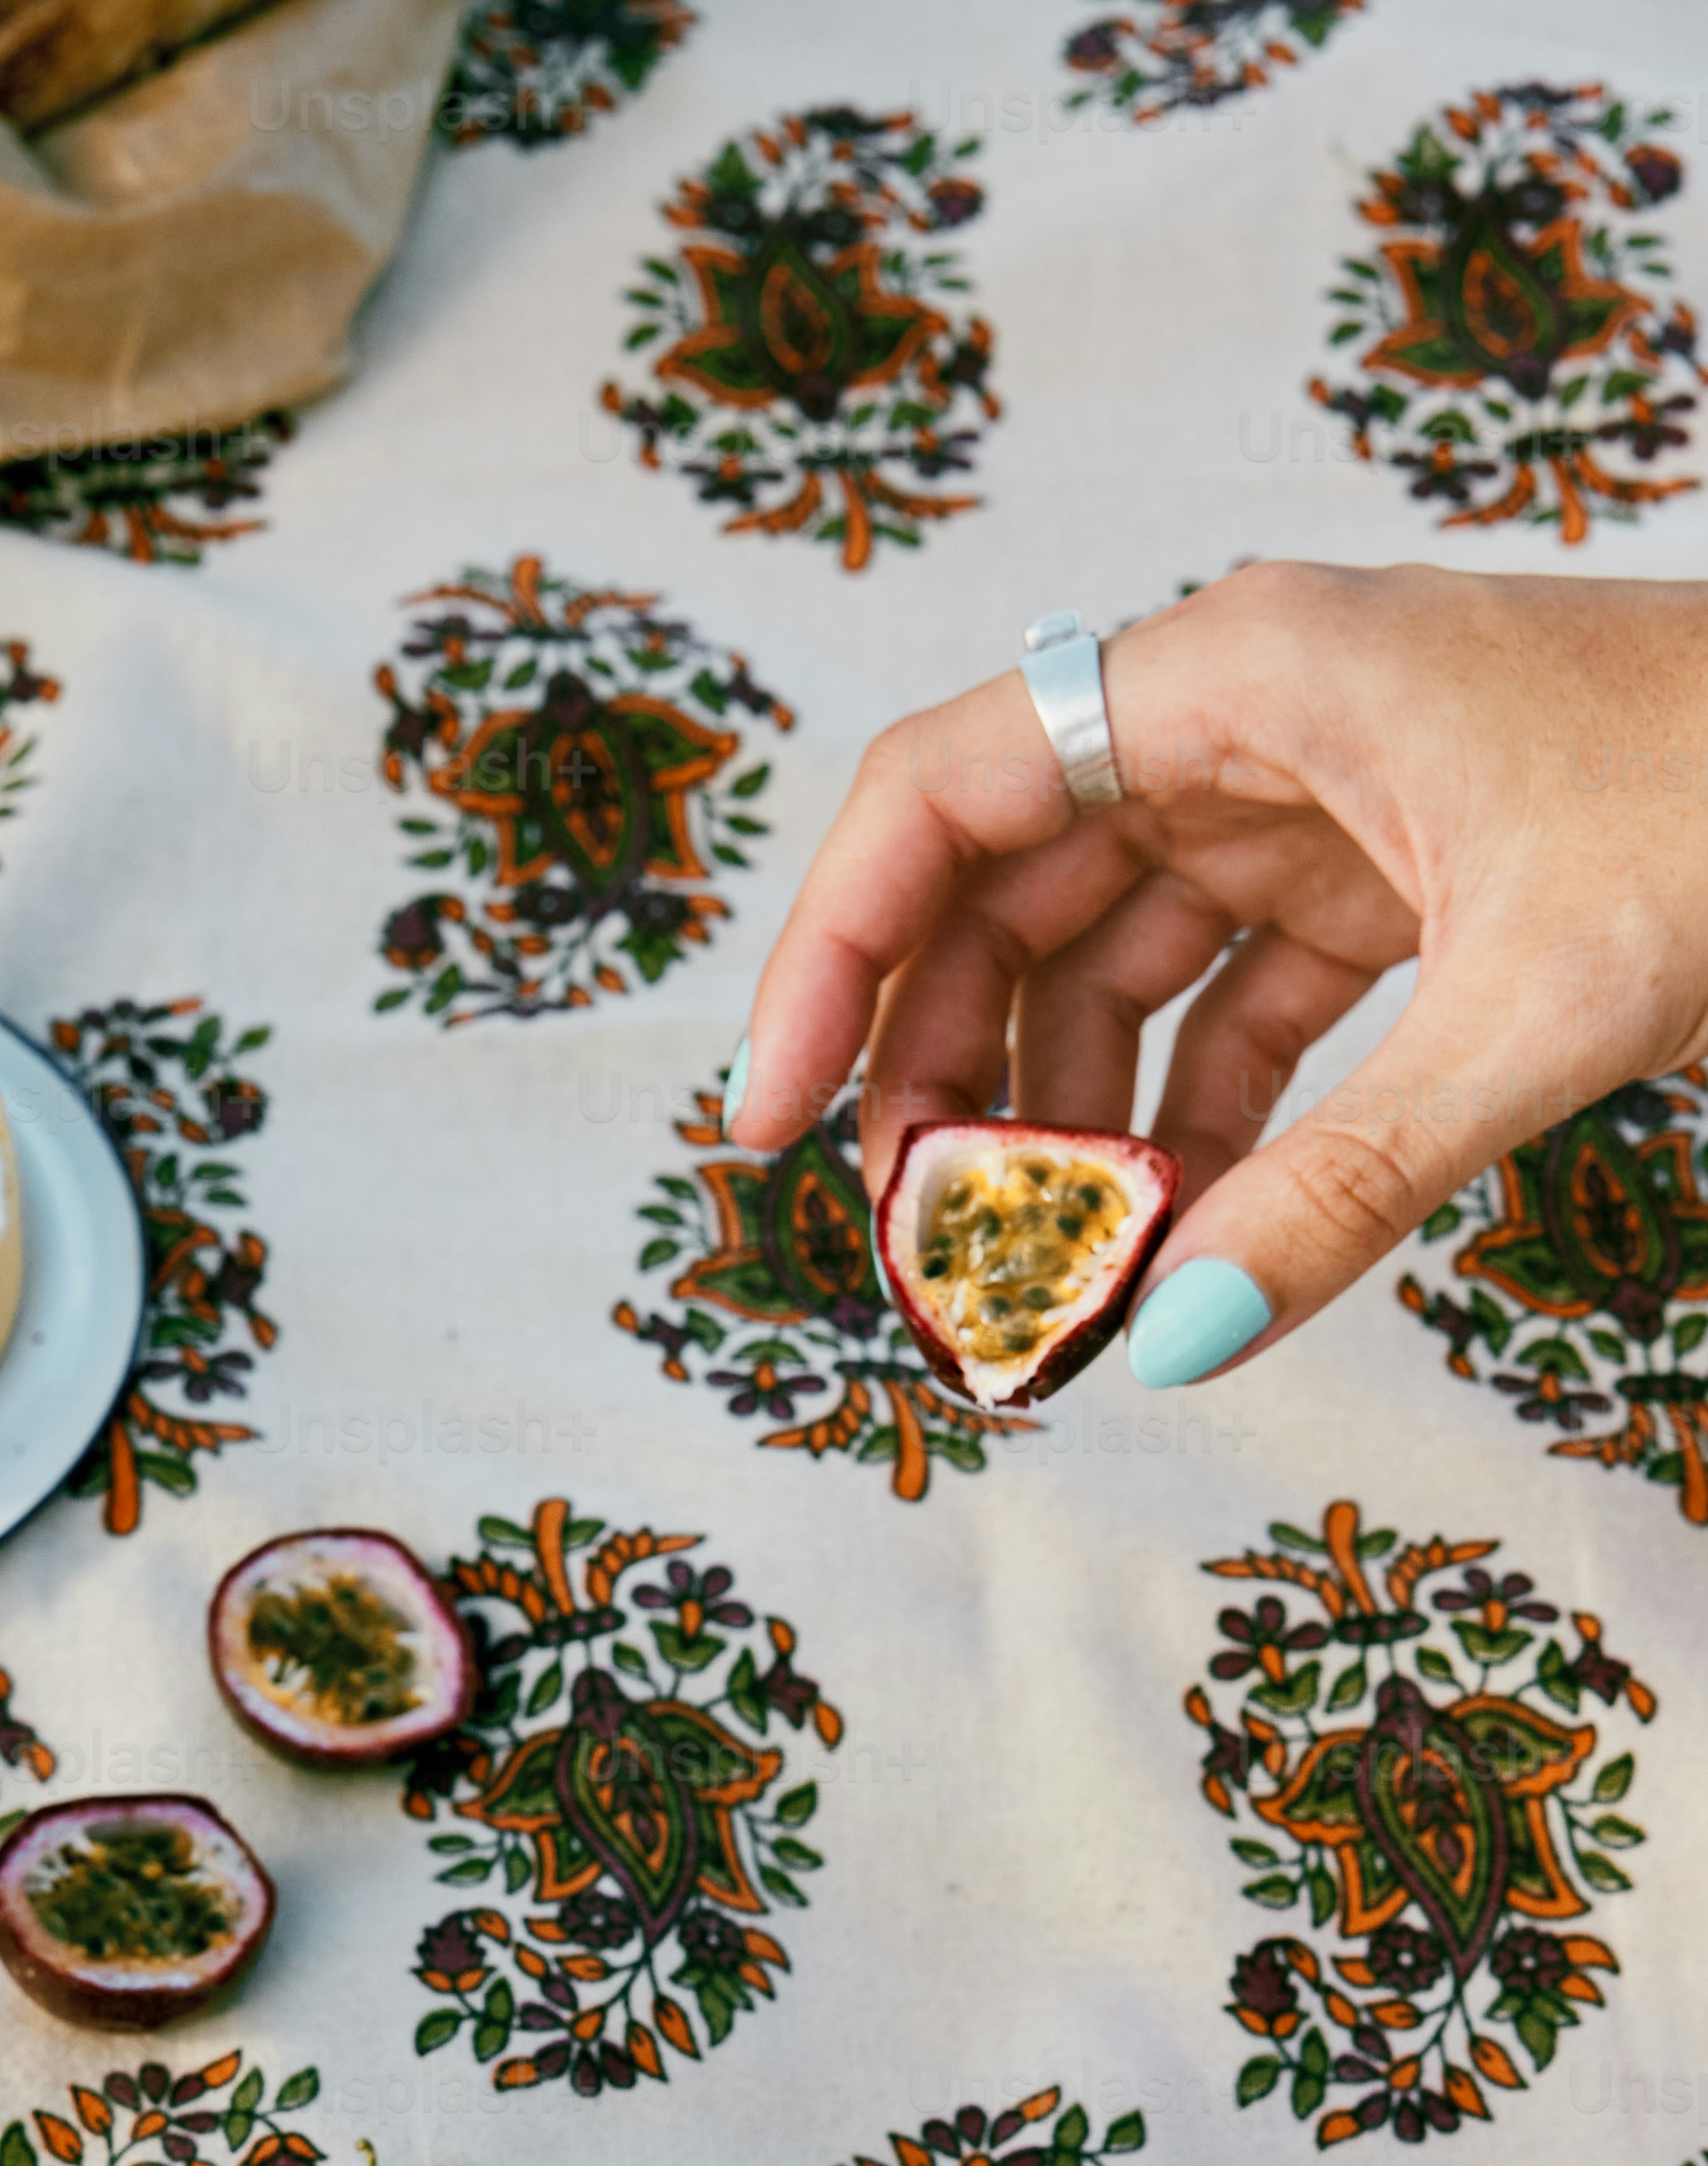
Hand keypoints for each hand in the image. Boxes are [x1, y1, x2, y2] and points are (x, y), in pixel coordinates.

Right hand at [734, 559, 1707, 1383]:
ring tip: (1036, 1279)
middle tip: (923, 1255)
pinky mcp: (1384, 876)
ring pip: (1101, 961)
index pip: (942, 792)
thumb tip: (1177, 1343)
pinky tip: (1168, 1244)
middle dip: (939, 1080)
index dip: (827, 956)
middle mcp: (1249, 715)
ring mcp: (1314, 794)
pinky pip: (1225, 1008)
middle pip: (1000, 894)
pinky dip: (1185, 1128)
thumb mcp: (1547, 1001)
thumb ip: (1350, 1180)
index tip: (768, 1120)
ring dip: (1057, 1124)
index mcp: (1244, 672)